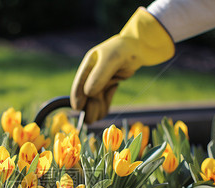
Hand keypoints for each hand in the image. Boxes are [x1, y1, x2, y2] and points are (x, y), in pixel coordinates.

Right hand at [70, 7, 173, 123]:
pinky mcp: (106, 89)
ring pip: (94, 104)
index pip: (78, 86)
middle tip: (97, 110)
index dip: (77, 98)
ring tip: (110, 95)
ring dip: (99, 107)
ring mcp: (98, 84)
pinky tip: (114, 88)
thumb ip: (99, 75)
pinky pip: (102, 104)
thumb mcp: (111, 60)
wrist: (138, 49)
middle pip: (86, 99)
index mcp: (87, 66)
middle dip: (91, 106)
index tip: (78, 108)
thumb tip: (88, 93)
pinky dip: (106, 104)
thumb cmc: (124, 51)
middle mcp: (90, 77)